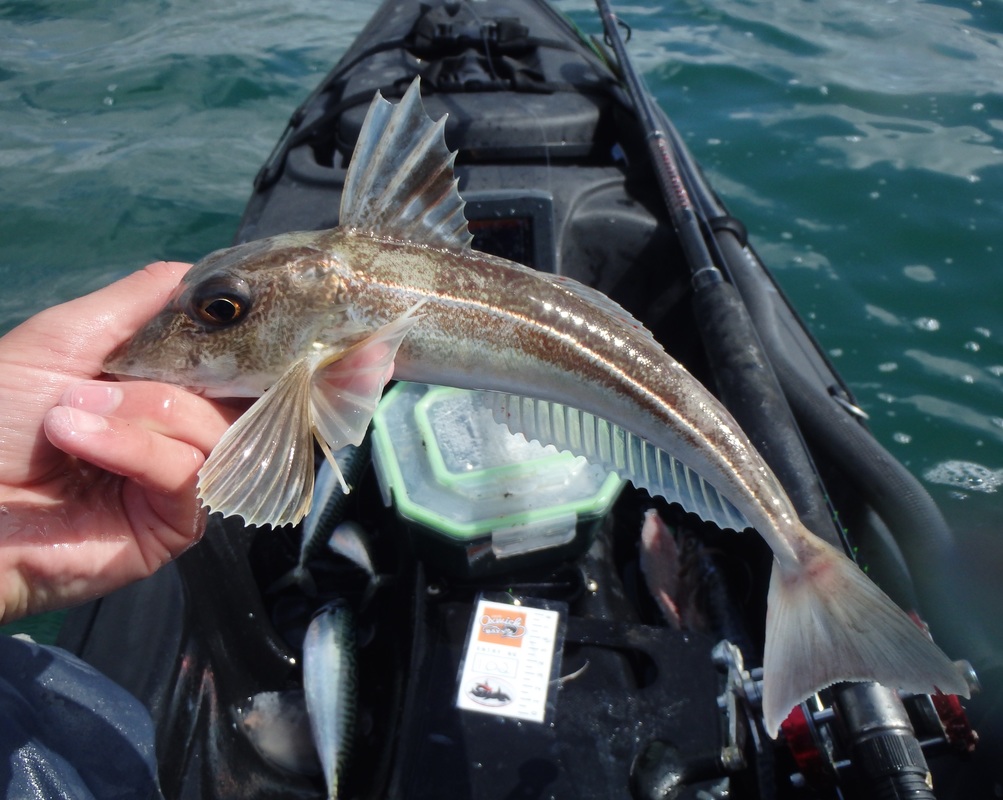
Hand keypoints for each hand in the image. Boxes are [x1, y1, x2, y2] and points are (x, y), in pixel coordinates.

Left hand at [0, 262, 240, 623]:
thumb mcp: (66, 337)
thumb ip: (139, 302)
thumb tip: (203, 272)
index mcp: (162, 392)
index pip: (231, 367)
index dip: (241, 345)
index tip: (249, 319)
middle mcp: (180, 437)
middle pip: (234, 396)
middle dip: (168, 381)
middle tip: (101, 380)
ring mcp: (180, 484)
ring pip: (215, 432)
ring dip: (140, 415)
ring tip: (69, 417)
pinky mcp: (174, 527)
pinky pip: (189, 474)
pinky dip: (136, 449)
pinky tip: (81, 441)